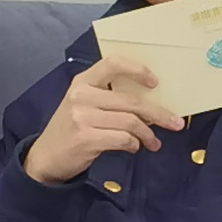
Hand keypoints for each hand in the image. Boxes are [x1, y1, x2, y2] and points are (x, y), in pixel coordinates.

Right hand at [24, 57, 170, 185]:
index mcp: (82, 81)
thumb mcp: (83, 105)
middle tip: (175, 123)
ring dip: (148, 134)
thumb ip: (109, 98)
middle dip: (159, 114)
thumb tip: (150, 104)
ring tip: (153, 142)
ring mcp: (82, 116)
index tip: (155, 82)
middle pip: (132, 101)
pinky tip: (133, 147)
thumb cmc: (71, 129)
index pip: (113, 64)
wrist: (45, 157)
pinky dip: (134, 145)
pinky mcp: (85, 138)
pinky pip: (123, 139)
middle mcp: (81, 95)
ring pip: (131, 122)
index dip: (137, 70)